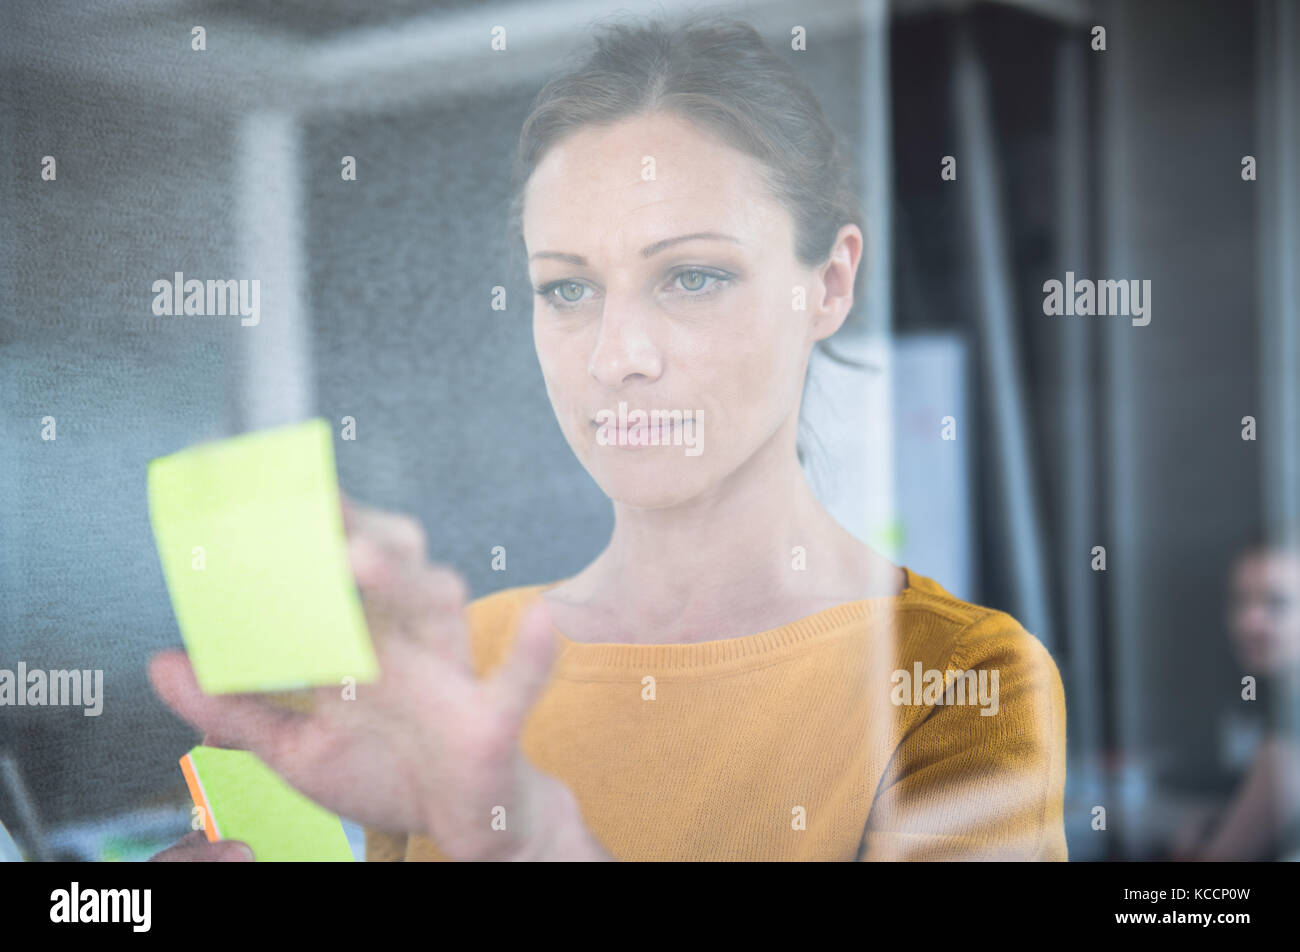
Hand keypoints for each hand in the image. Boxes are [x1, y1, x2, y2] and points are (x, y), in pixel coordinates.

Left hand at [149, 495, 607, 860]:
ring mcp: (452, 674)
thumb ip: (235, 710)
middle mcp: (408, 637)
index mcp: (363, 635)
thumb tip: (162, 662)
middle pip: (389, 558)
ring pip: (440, 603)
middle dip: (348, 526)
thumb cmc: (389, 770)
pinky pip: (516, 686)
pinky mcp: (490, 725)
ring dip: (402, 583)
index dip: (300, 520)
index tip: (249, 482)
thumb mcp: (298, 748)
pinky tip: (543, 620)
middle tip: (297, 505)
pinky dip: (531, 655)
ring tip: (359, 562)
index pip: (331, 560)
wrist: (460, 830)